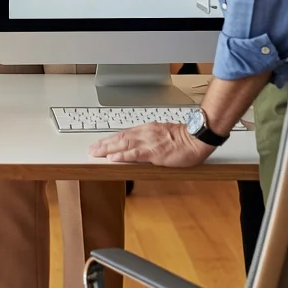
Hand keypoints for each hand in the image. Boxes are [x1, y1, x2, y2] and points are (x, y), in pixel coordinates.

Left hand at [87, 122, 212, 167]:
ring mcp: (148, 143)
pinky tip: (112, 158)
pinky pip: (134, 154)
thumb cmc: (183, 137)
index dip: (110, 139)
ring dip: (107, 149)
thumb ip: (150, 137)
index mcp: (146, 129)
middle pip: (119, 138)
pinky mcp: (154, 153)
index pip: (123, 133)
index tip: (100, 143)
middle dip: (104, 144)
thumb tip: (139, 143)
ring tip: (96, 153)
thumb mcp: (162, 133)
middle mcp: (144, 133)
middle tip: (92, 149)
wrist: (196, 138)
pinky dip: (122, 156)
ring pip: (123, 144)